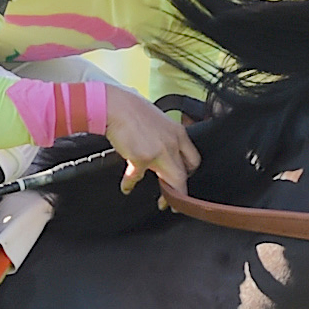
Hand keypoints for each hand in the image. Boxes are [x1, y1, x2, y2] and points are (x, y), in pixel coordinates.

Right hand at [101, 86, 198, 201]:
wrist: (115, 105)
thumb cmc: (130, 108)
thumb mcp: (157, 120)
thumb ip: (162, 136)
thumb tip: (158, 149)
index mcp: (178, 132)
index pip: (193, 158)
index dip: (189, 172)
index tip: (184, 179)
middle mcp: (172, 143)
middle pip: (185, 173)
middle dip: (182, 190)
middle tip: (178, 200)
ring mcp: (159, 152)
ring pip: (172, 181)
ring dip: (168, 196)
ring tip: (163, 203)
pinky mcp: (142, 158)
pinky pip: (137, 177)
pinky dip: (130, 183)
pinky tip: (127, 186)